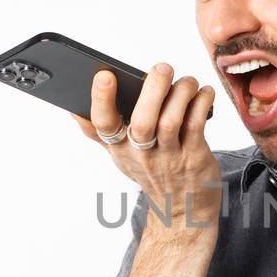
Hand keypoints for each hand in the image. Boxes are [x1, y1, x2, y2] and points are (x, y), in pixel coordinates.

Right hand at [71, 61, 222, 234]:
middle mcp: (141, 153)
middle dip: (153, 90)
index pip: (103, 125)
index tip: (105, 76)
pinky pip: (197, 125)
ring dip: (182, 93)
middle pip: (143, 121)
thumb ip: (98, 132)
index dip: (101, 100)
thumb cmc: (150, 171)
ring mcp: (169, 157)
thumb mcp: (120, 155)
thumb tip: (72, 107)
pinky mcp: (194, 157)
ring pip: (171, 120)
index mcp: (119, 147)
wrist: (182, 208)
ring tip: (187, 81)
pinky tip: (204, 93)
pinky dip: (202, 103)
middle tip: (162, 68)